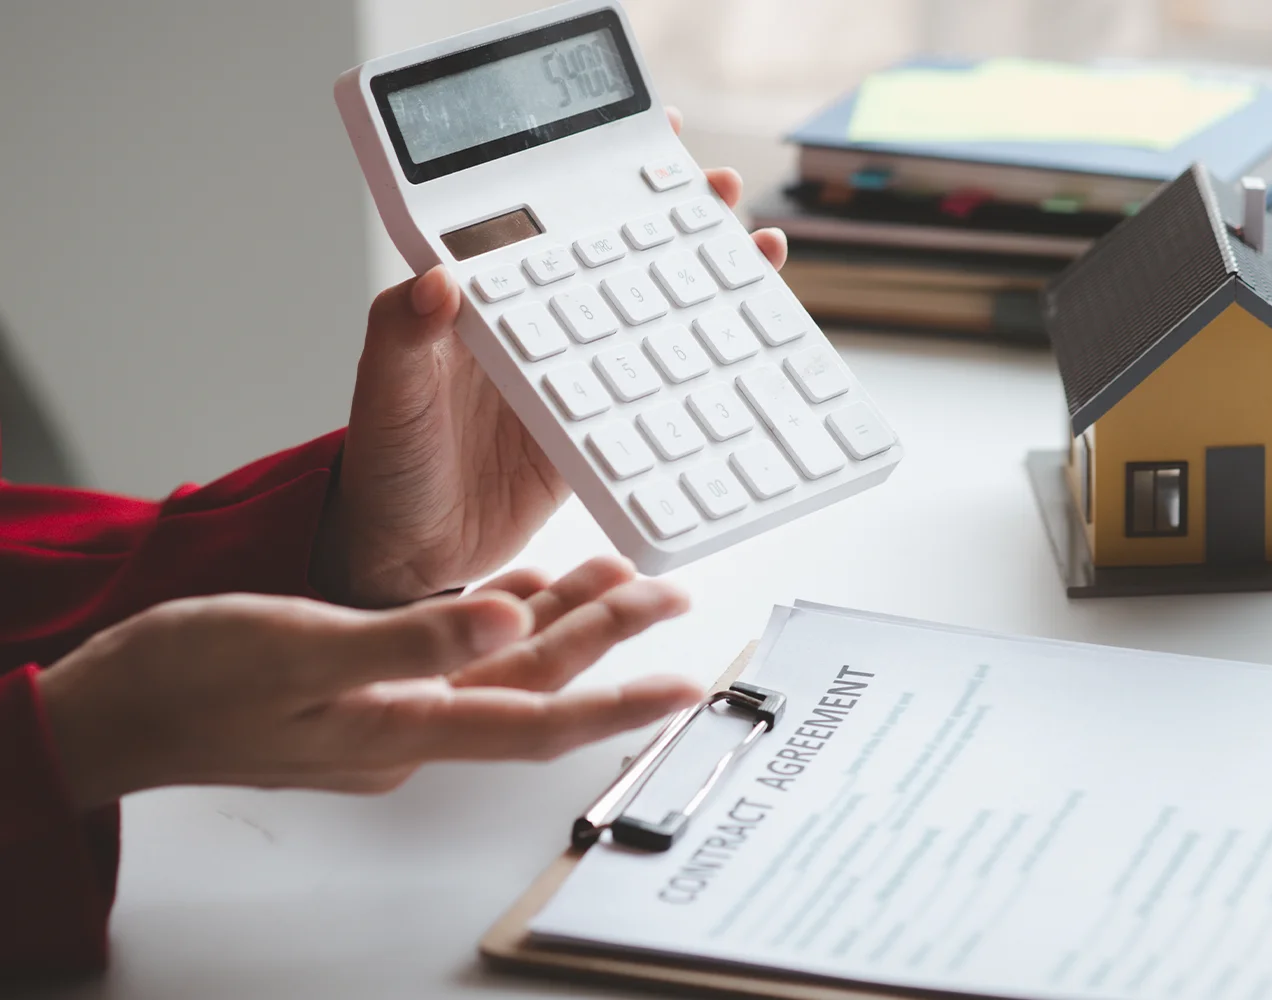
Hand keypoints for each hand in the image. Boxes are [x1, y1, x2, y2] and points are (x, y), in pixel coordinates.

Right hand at [36, 557, 695, 808]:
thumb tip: (515, 621)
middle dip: (609, 641)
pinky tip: (526, 590)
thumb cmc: (190, 679)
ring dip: (563, 624)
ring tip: (621, 579)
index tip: (685, 680)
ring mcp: (389, 709)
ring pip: (501, 665)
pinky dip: (497, 620)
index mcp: (406, 725)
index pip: (538, 718)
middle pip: (535, 683)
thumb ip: (414, 640)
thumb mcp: (301, 648)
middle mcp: (412, 725)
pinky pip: (456, 655)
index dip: (617, 700)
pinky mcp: (365, 686)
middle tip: (670, 596)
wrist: (115, 707)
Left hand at [315, 107, 788, 606]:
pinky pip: (656, 392)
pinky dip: (699, 370)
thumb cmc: (383, 467)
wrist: (406, 556)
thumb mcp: (384, 394)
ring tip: (753, 254)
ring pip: (646, 318)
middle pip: (614, 260)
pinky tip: (738, 354)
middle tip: (723, 187)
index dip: (597, 177)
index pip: (548, 221)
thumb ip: (401, 333)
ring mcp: (570, 380)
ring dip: (700, 288)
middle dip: (673, 218)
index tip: (648, 140)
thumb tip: (436, 280)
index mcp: (485, 302)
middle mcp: (535, 331)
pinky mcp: (595, 431)